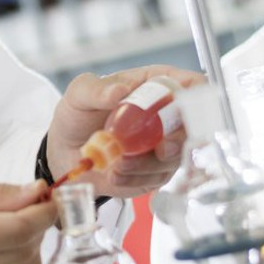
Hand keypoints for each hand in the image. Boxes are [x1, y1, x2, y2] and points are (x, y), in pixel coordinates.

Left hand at [46, 64, 203, 198]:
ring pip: (176, 157)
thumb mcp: (80, 93)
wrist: (65, 151)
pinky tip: (114, 174)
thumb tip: (119, 90)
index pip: (194, 86)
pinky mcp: (154, 172)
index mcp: (157, 85)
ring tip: (118, 164)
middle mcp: (167, 115)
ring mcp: (163, 145)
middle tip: (160, 150)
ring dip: (149, 164)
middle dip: (180, 141)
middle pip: (194, 126)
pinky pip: (156, 178)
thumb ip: (97, 89)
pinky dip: (136, 178)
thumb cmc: (77, 114)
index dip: (199, 98)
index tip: (184, 113)